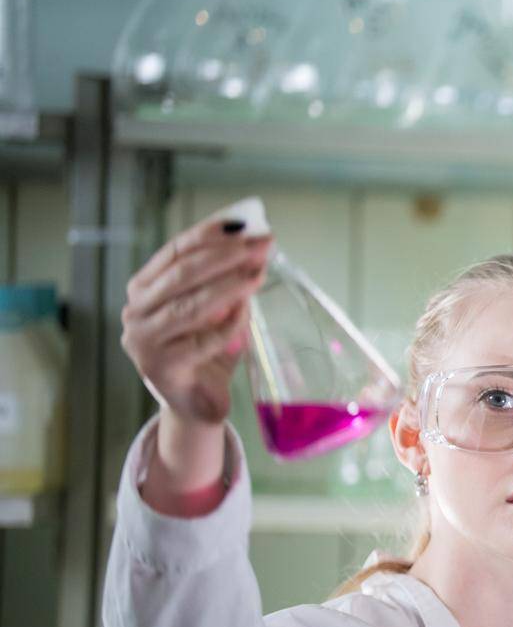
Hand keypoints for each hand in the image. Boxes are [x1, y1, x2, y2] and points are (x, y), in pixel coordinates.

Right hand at [121, 216, 272, 493]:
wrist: (197, 402)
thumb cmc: (205, 349)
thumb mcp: (214, 307)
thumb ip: (224, 279)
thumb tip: (257, 243)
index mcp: (145, 287)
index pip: (177, 250)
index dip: (212, 234)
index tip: (247, 224)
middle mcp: (136, 311)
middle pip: (182, 272)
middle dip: (226, 255)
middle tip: (263, 245)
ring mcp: (144, 340)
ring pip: (190, 305)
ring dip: (229, 286)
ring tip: (259, 273)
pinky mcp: (162, 367)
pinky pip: (204, 340)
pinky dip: (229, 325)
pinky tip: (246, 314)